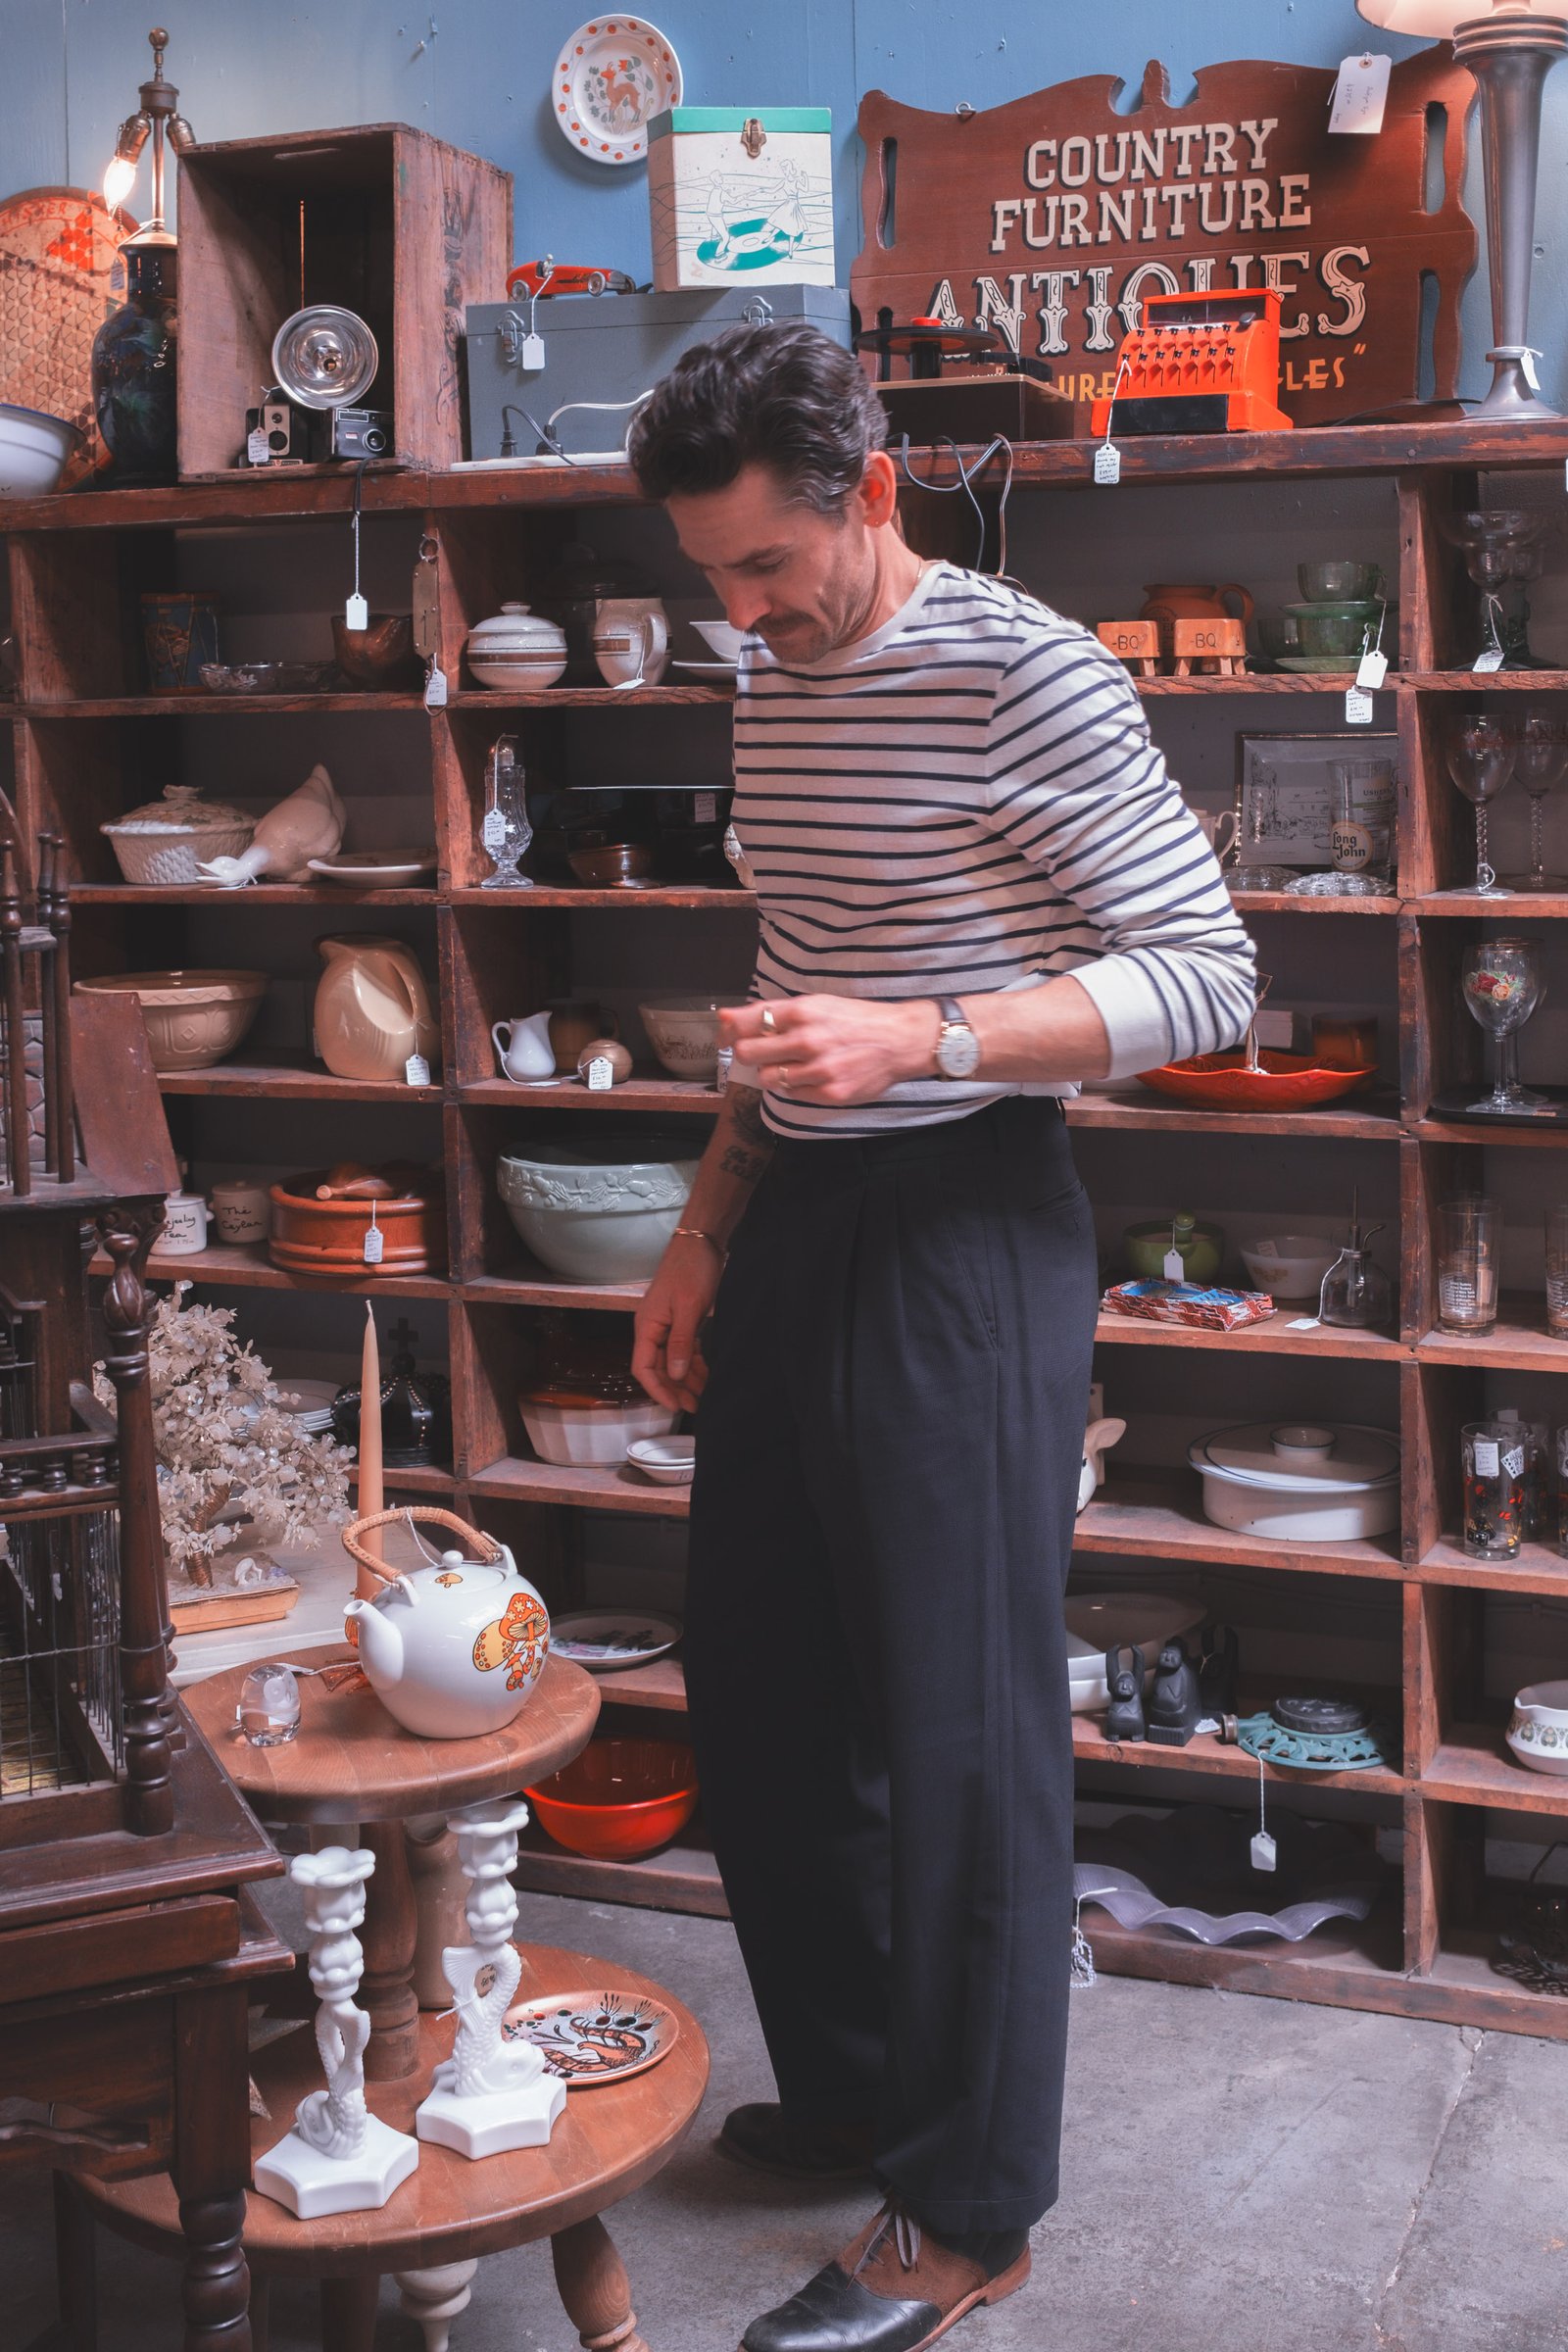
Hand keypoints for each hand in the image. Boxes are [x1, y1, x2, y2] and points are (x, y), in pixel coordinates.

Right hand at [632, 1234, 723, 1411]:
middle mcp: (653, 1328)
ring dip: (686, 1379)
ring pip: (673, 1361)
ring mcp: (668, 1325)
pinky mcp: (683, 1321)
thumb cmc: (691, 1269)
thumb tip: (676, 1375)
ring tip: (704, 1396)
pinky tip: (706, 1375)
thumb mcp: (688, 1308)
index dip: (657, 1390)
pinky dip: (694, 1363)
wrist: (701, 1242)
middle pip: (658, 1368)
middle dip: (674, 1389)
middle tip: (695, 1406)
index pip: (643, 1368)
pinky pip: (685, 1350)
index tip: (675, 1406)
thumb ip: (681, 1342)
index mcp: (647, 1326)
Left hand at [722, 995, 936, 1104]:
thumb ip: (773, 1012)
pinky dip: (795, 1085)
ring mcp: (819, 1070)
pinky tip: (811, 1074)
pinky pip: (792, 1093)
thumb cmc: (856, 1020)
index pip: (746, 1022)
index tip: (726, 1035)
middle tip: (761, 1051)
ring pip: (768, 1077)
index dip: (728, 1030)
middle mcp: (808, 1040)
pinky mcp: (829, 1093)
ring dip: (773, 1071)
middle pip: (747, 1052)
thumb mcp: (817, 1003)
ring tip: (791, 1063)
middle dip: (747, 1052)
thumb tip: (726, 1018)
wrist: (900, 1040)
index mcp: (802, 1011)